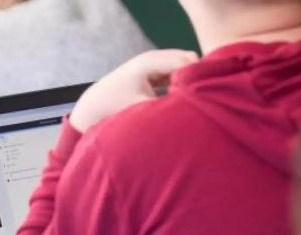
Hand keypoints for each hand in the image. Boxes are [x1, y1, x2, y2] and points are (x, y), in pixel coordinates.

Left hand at [69, 49, 198, 131]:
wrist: (96, 104)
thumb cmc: (116, 108)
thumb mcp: (142, 110)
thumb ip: (167, 108)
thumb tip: (191, 111)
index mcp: (149, 62)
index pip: (185, 63)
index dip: (197, 78)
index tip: (204, 98)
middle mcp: (152, 57)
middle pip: (189, 59)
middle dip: (196, 76)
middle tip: (201, 99)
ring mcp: (154, 61)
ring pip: (185, 64)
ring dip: (190, 79)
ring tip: (191, 100)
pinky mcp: (155, 69)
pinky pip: (178, 70)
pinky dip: (183, 81)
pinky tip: (183, 98)